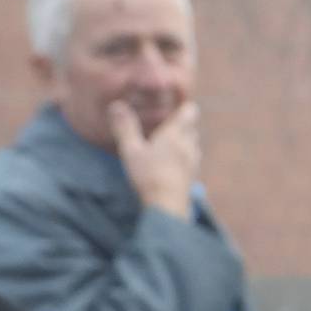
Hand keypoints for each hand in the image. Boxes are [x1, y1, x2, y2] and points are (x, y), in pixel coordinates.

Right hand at [108, 94, 200, 220]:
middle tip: (167, 124)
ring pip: (194, 145)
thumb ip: (125, 127)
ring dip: (185, 142)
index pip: (189, 112)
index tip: (177, 104)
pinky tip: (173, 165)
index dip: (185, 106)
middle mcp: (189, 145)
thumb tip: (117, 104)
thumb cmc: (148, 175)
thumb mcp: (131, 150)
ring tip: (170, 144)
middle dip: (183, 124)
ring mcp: (193, 163)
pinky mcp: (192, 178)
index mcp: (175, 134)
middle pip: (192, 128)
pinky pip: (192, 162)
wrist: (167, 206)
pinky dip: (185, 158)